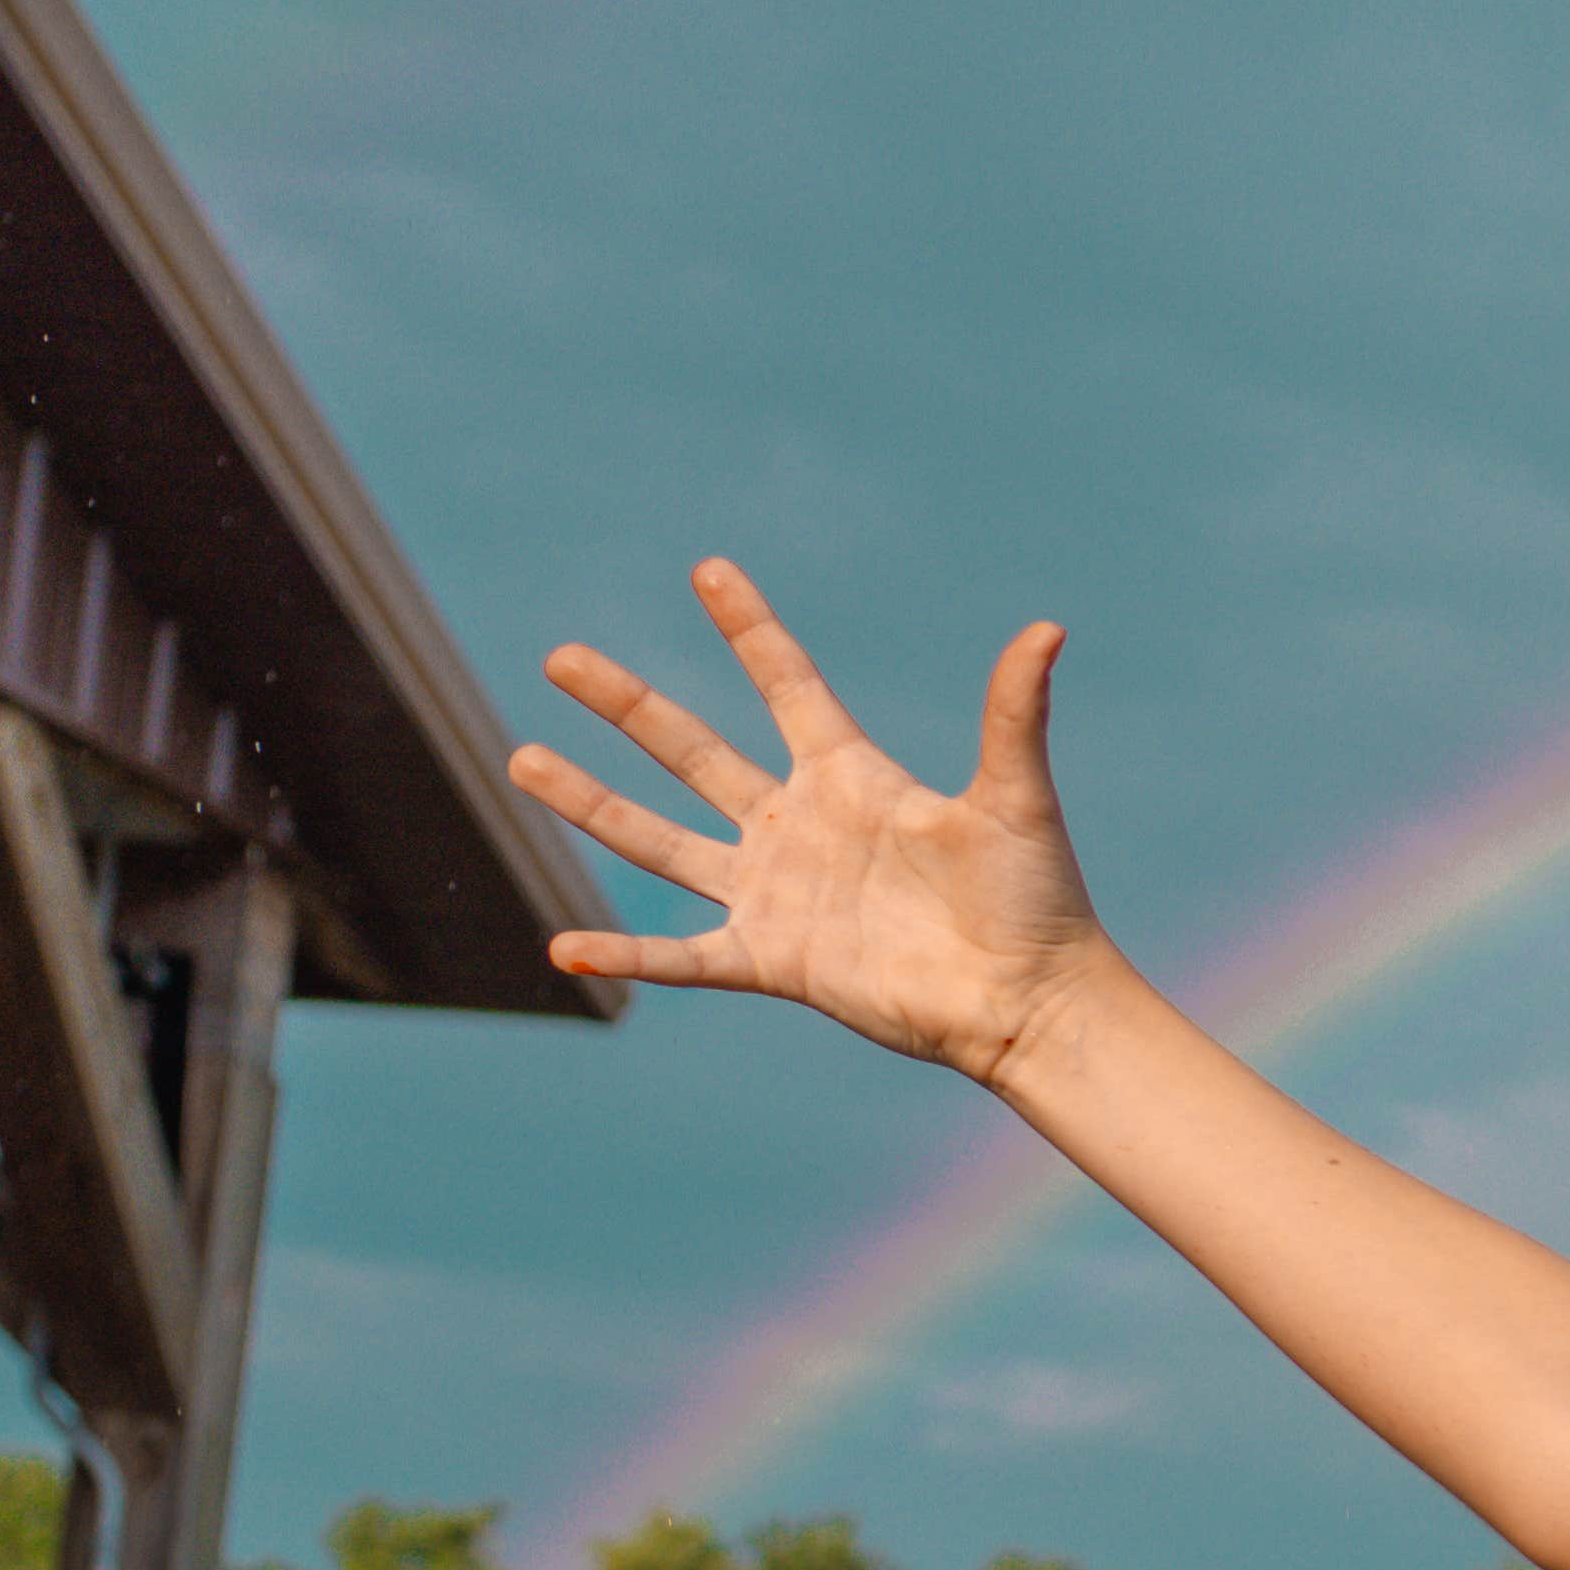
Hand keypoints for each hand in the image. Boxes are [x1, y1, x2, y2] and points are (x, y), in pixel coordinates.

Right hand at [510, 562, 1115, 1084]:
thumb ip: (1012, 716)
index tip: (708, 569)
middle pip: (694, 751)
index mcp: (853, 778)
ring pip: (660, 840)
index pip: (788, 686)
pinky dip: (625, 956)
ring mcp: (777, 893)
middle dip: (627, 705)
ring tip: (521, 758)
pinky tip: (561, 948)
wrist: (1029, 1001)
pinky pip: (681, 958)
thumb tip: (1048, 629)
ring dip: (592, 802)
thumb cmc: (1035, 899)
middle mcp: (799, 826)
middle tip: (560, 656)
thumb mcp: (1016, 799)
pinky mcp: (772, 961)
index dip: (750, 630)